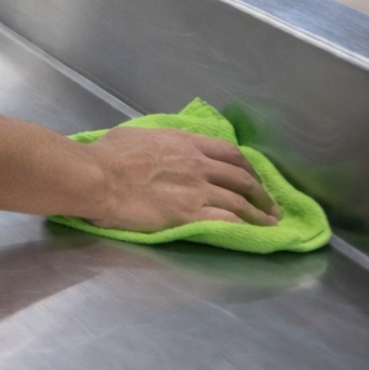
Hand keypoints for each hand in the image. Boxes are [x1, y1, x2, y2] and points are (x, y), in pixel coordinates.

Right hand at [82, 127, 278, 230]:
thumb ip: (157, 142)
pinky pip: (227, 219)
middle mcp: (197, 163)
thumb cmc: (106, 155)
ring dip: (260, 212)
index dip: (246, 165)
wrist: (97, 177)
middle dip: (260, 191)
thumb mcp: (137, 136)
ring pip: (240, 200)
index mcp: (184, 142)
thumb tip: (159, 147)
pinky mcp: (190, 213)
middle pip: (240, 176)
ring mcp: (196, 189)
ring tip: (271, 223)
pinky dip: (245, 226)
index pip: (227, 152)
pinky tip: (254, 233)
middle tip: (269, 203)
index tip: (252, 175)